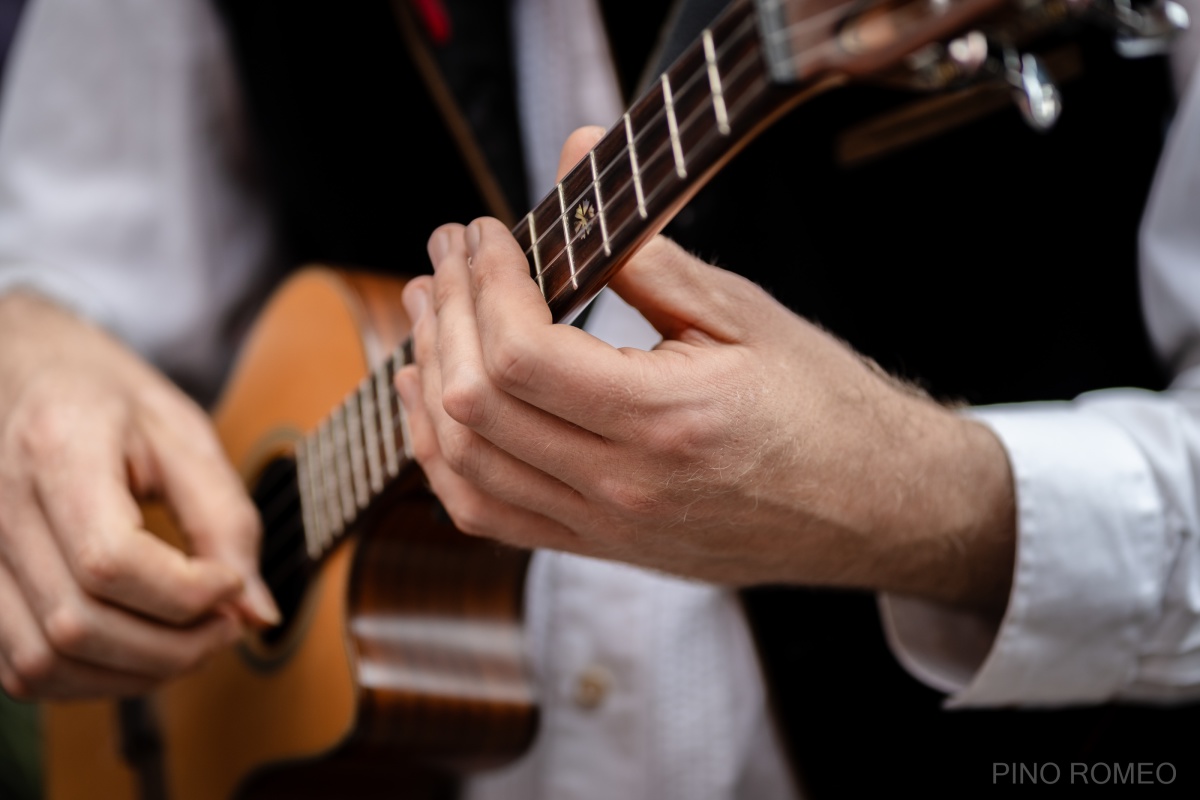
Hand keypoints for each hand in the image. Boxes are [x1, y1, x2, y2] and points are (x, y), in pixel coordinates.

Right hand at [0, 291, 278, 699]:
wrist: (22, 368)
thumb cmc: (104, 395)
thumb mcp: (183, 433)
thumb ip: (226, 520)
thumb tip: (257, 613)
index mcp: (57, 450)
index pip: (110, 561)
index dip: (186, 593)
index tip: (231, 585)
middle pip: (77, 624)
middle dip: (172, 647)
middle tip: (227, 624)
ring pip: (41, 662)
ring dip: (133, 674)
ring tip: (190, 640)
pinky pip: (17, 668)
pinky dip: (87, 679)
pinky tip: (137, 649)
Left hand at [396, 128, 1016, 613]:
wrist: (873, 506)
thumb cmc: (823, 407)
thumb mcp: (744, 313)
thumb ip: (646, 246)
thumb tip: (580, 159)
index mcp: (666, 422)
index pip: (521, 356)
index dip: (486, 284)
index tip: (486, 235)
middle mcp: (624, 487)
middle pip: (477, 406)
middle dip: (446, 316)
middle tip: (446, 258)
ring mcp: (606, 527)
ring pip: (465, 467)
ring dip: (427, 386)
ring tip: (427, 318)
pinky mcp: (600, 547)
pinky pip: (489, 515)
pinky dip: (445, 460)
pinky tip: (437, 409)